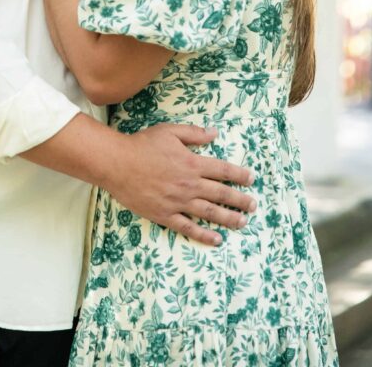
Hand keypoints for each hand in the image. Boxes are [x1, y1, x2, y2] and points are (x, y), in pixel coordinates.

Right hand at [109, 123, 255, 244]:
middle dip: (240, 200)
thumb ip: (194, 133)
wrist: (118, 164)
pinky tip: (216, 239)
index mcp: (192, 163)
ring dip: (229, 218)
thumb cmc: (142, 145)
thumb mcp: (169, 132)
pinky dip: (204, 235)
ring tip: (242, 222)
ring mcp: (178, 202)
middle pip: (221, 194)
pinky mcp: (165, 215)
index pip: (222, 170)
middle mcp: (189, 185)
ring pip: (209, 213)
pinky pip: (189, 228)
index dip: (239, 175)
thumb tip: (215, 133)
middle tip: (253, 205)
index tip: (251, 179)